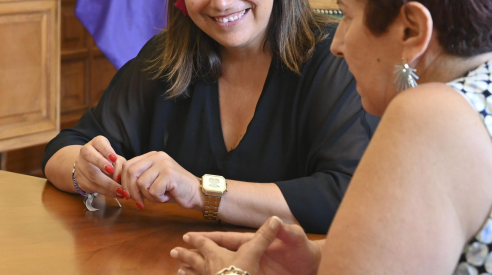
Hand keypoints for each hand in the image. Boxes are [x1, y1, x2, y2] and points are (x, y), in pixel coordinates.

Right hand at [73, 136, 125, 198]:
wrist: (92, 169)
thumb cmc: (108, 162)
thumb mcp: (116, 160)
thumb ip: (119, 165)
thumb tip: (119, 177)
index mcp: (96, 144)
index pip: (98, 142)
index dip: (106, 149)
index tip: (114, 158)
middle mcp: (85, 152)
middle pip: (88, 155)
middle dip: (100, 163)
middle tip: (112, 171)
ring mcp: (80, 165)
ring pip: (90, 174)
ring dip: (107, 184)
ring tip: (120, 190)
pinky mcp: (79, 179)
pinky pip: (91, 186)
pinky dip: (105, 192)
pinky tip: (115, 194)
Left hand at [119, 151, 201, 209]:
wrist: (197, 193)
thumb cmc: (174, 190)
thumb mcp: (153, 181)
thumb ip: (139, 180)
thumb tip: (121, 188)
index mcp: (151, 156)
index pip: (128, 165)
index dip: (124, 181)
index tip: (126, 194)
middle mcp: (157, 156)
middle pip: (131, 172)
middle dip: (132, 191)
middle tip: (139, 202)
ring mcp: (163, 164)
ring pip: (141, 183)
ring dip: (149, 196)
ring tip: (161, 196)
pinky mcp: (169, 174)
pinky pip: (153, 191)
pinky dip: (158, 198)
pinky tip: (168, 196)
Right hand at [171, 217, 321, 274]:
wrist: (314, 265)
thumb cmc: (305, 250)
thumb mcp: (297, 238)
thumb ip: (287, 230)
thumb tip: (277, 222)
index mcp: (254, 243)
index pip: (228, 239)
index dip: (210, 238)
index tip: (191, 237)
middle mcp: (249, 255)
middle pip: (219, 254)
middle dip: (198, 253)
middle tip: (177, 253)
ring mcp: (250, 269)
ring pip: (221, 269)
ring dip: (202, 270)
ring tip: (182, 271)